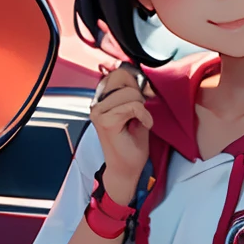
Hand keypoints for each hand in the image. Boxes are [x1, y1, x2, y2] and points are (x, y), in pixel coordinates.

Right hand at [90, 65, 151, 203]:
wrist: (126, 170)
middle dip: (139, 92)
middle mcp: (97, 104)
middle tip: (143, 110)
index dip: (136, 80)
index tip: (146, 95)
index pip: (118, 73)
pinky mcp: (105, 121)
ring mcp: (99, 112)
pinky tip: (143, 126)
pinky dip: (144, 116)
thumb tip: (142, 79)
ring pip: (130, 93)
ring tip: (140, 122)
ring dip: (142, 108)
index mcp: (102, 99)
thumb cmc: (130, 145)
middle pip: (122, 78)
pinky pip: (133, 106)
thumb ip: (134, 94)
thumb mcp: (135, 112)